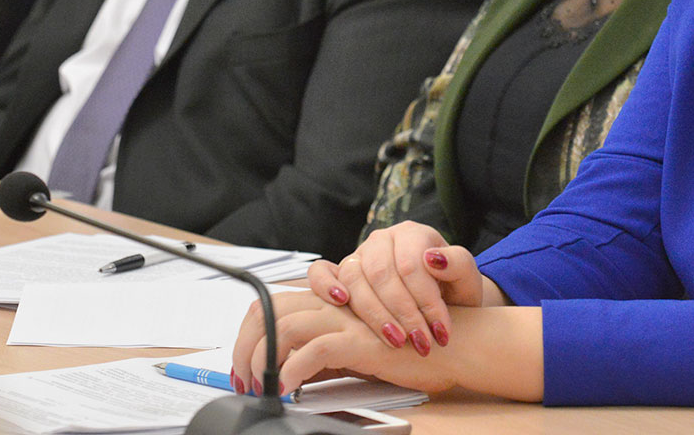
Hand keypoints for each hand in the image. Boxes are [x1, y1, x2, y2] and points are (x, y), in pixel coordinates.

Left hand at [232, 289, 461, 396]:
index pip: (271, 304)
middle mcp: (330, 304)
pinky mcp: (358, 339)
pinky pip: (313, 351)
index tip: (241, 366)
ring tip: (259, 387)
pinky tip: (287, 390)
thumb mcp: (355, 349)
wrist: (452, 344)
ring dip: (261, 360)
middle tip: (241, 379)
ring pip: (283, 327)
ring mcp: (344, 319)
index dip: (248, 334)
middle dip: (243, 346)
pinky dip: (292, 371)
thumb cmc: (408, 347)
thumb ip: (325, 352)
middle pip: (268, 310)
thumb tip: (292, 374)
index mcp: (327, 302)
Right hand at [307, 222, 487, 356]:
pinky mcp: (340, 274)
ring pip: (354, 278)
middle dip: (403, 314)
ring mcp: (358, 255)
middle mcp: (382, 239)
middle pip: (382, 274)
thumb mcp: (467, 279)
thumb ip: (458, 264)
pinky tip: (340, 301)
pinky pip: (321, 272)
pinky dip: (325, 285)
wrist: (441, 305)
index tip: (441, 333)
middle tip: (421, 344)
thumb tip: (433, 259)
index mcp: (412, 233)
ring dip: (374, 314)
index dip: (426, 301)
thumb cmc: (453, 291)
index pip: (412, 265)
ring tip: (396, 341)